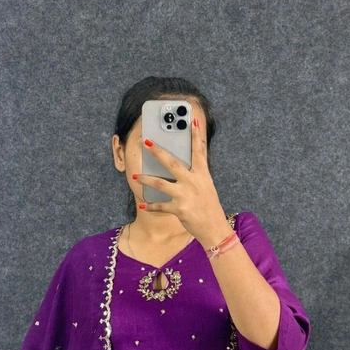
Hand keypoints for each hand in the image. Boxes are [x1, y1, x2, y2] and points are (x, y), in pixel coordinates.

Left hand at [134, 118, 229, 245]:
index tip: (192, 120)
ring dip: (146, 179)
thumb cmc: (209, 206)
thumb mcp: (206, 186)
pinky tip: (143, 205)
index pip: (200, 151)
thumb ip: (195, 175)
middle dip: (158, 152)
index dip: (196, 135)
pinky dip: (151, 206)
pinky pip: (161, 206)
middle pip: (172, 163)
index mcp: (202, 174)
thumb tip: (179, 167)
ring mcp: (186, 195)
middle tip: (147, 142)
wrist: (214, 228)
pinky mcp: (179, 209)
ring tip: (134, 176)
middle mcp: (194, 182)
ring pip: (161, 183)